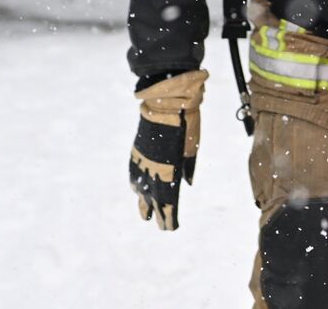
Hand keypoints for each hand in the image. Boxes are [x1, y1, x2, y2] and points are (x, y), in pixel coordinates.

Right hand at [129, 70, 206, 230]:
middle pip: (154, 200)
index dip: (169, 216)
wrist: (165, 102)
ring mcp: (141, 163)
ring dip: (144, 203)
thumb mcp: (192, 145)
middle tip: (162, 226)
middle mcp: (152, 171)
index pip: (169, 201)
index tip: (171, 226)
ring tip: (145, 215)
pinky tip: (137, 192)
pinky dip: (137, 186)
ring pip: (141, 190)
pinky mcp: (136, 154)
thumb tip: (186, 183)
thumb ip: (188, 166)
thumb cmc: (185, 122)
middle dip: (158, 214)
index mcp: (169, 171)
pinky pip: (134, 176)